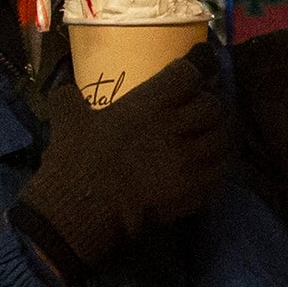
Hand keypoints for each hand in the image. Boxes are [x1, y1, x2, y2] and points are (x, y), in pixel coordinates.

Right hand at [15, 44, 229, 275]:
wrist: (83, 211)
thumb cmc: (75, 161)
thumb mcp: (67, 120)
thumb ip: (69, 99)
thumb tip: (64, 90)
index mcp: (149, 104)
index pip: (188, 75)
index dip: (190, 75)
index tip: (186, 80)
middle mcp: (177, 126)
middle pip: (212, 105)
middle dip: (208, 105)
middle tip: (199, 111)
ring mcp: (190, 159)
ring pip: (222, 137)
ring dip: (217, 134)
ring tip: (209, 137)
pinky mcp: (196, 189)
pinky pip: (221, 170)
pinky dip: (218, 164)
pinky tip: (209, 164)